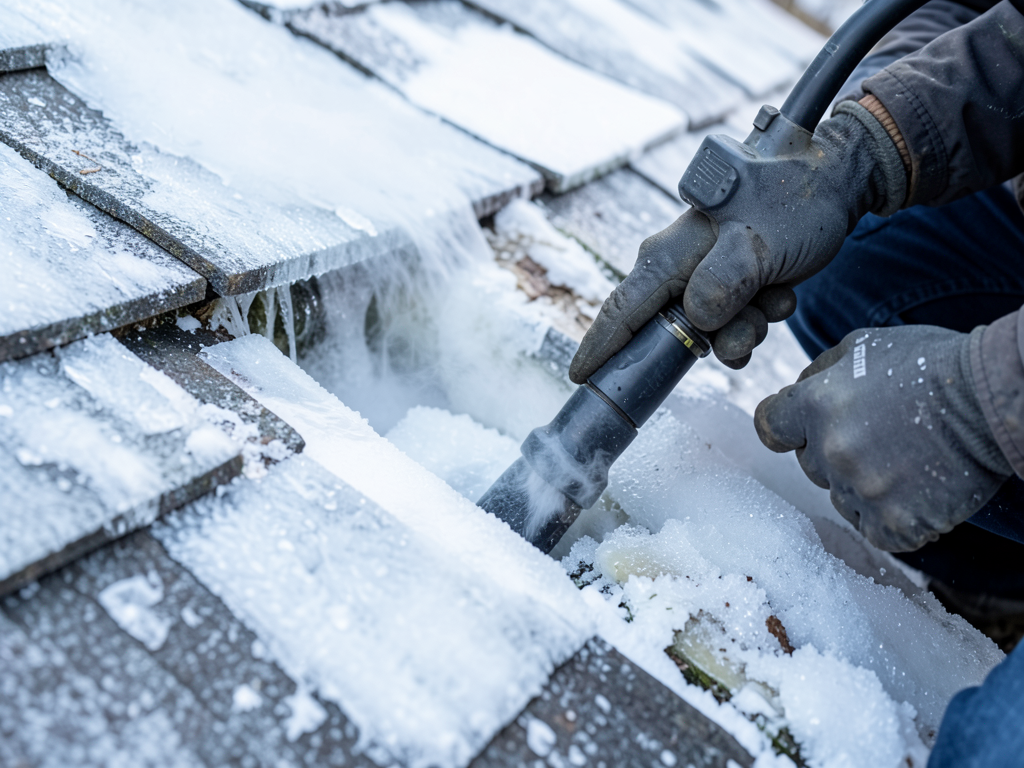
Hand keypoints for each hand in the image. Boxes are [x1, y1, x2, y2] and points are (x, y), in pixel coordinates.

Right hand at [569, 101, 906, 383]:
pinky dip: (757, 320)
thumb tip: (697, 320)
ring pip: (708, 334)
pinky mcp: (727, 283)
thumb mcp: (756, 245)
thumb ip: (720, 285)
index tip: (582, 379)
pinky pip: (731, 326)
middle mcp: (676, 267)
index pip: (621, 311)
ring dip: (746, 328)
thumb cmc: (792, 204)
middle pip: (670, 333)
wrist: (834, 184)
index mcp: (667, 256)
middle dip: (714, 339)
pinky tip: (779, 291)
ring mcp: (701, 276)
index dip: (599, 349)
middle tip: (753, 320)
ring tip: (773, 295)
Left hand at [755, 325, 1012, 551]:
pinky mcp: (894, 522)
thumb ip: (818, 374)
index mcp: (815, 405)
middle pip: (809, 465)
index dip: (787, 429)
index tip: (804, 429)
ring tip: (904, 460)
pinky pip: (875, 530)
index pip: (770, 428)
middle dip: (832, 453)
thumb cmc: (930, 364)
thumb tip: (795, 393)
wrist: (993, 397)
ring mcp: (861, 489)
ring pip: (841, 498)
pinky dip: (893, 518)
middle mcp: (830, 450)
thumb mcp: (862, 347)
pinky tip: (917, 492)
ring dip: (864, 486)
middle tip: (879, 436)